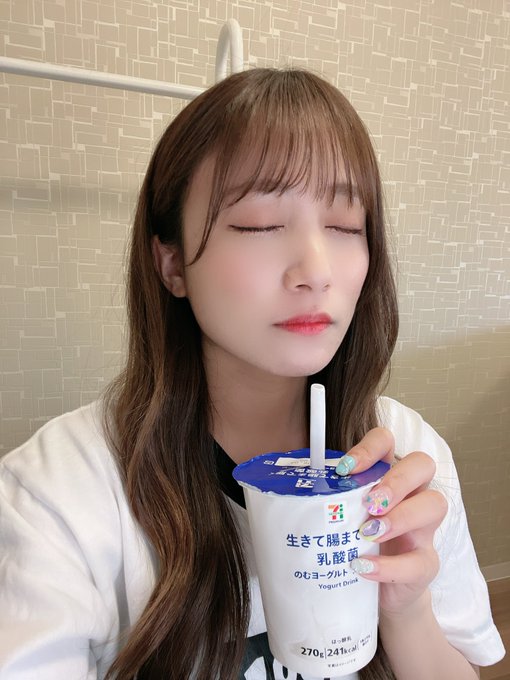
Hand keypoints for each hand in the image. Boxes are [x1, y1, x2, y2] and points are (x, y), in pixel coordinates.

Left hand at [337, 428, 447, 616]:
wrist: (378, 592)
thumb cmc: (356, 544)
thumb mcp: (342, 517)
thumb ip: (328, 501)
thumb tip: (289, 494)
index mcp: (387, 475)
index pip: (387, 442)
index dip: (371, 448)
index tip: (345, 469)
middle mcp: (412, 494)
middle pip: (422, 464)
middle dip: (396, 480)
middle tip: (369, 502)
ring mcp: (424, 528)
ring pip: (435, 504)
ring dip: (400, 517)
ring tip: (367, 533)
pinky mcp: (426, 563)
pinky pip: (419, 561)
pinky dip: (389, 565)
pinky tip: (363, 567)